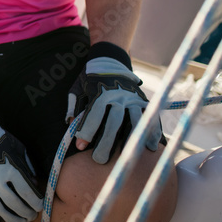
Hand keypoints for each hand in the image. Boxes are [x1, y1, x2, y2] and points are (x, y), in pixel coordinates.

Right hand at [0, 103, 41, 221]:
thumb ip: (27, 166)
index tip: (39, 207)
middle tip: (30, 216)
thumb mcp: (17, 147)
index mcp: (10, 167)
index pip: (27, 193)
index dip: (36, 203)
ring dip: (11, 219)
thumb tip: (35, 184)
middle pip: (15, 203)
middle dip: (25, 213)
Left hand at [66, 42, 162, 163]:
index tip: (80, 146)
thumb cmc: (89, 79)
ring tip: (128, 159)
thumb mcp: (77, 87)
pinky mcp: (144, 101)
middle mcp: (119, 95)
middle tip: (100, 160)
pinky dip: (152, 132)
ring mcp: (133, 98)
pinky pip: (151, 118)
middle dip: (107, 141)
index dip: (86, 130)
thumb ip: (74, 105)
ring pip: (135, 121)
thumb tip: (70, 124)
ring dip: (132, 141)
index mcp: (100, 91)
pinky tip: (150, 148)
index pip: (93, 113)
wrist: (110, 60)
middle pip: (114, 121)